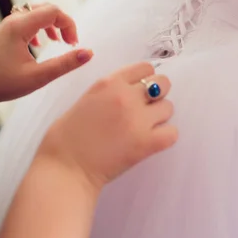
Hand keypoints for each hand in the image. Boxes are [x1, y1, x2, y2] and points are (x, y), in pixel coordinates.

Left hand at [0, 4, 92, 107]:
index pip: (54, 11)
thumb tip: (88, 53)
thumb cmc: (1, 83)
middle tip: (69, 43)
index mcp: (21, 26)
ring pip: (38, 12)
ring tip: (59, 42)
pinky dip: (42, 27)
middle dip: (63, 23)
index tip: (73, 45)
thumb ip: (65, 64)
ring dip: (53, 24)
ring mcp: (9, 24)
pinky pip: (29, 19)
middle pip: (47, 8)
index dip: (69, 25)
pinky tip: (41, 43)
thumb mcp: (38, 76)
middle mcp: (15, 19)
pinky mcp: (7, 30)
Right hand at [36, 62, 176, 190]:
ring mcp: (139, 120)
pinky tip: (152, 142)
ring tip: (144, 128)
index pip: (145, 68)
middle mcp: (127, 97)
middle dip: (157, 95)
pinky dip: (165, 137)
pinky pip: (173, 133)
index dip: (145, 80)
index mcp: (109, 83)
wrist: (65, 169)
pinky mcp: (147, 143)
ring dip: (159, 117)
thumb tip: (130, 92)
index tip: (139, 92)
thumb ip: (109, 92)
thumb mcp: (86, 100)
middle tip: (145, 110)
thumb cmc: (66, 138)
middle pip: (163, 83)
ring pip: (168, 108)